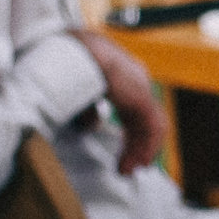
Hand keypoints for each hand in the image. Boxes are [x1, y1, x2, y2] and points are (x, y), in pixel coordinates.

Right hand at [76, 29, 170, 173]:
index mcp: (120, 75)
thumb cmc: (66, 62)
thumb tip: (89, 125)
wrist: (73, 49)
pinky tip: (133, 162)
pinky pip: (151, 126)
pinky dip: (144, 146)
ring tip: (127, 170)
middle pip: (144, 118)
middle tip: (128, 167)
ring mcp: (140, 85)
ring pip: (150, 124)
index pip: (134, 108)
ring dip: (140, 150)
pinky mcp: (140, 96)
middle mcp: (134, 79)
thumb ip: (86, 107)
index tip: (123, 154)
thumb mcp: (76, 89)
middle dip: (137, 144)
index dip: (131, 133)